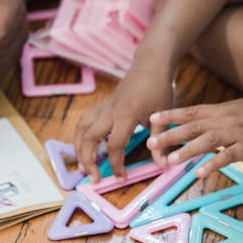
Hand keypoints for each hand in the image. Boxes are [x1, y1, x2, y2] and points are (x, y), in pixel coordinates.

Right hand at [75, 64, 173, 180]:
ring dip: (79, 148)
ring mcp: (104, 107)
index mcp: (126, 115)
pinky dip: (80, 135)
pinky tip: (85, 147)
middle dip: (87, 160)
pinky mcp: (102, 105)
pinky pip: (84, 120)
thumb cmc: (159, 88)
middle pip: (89, 137)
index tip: (120, 178)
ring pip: (81, 128)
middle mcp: (110, 111)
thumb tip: (163, 164)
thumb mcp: (164, 115)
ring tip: (84, 166)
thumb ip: (160, 141)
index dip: (116, 165)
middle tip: (93, 179)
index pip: (115, 145)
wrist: (150, 64)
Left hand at [147, 95, 242, 177]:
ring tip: (170, 162)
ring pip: (207, 140)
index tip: (151, 119)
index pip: (191, 111)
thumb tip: (206, 127)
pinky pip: (229, 155)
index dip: (171, 115)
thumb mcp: (240, 111)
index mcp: (222, 110)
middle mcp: (226, 119)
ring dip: (187, 150)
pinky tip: (200, 173)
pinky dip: (213, 164)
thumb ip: (222, 119)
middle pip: (193, 126)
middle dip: (170, 135)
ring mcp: (238, 132)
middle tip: (150, 143)